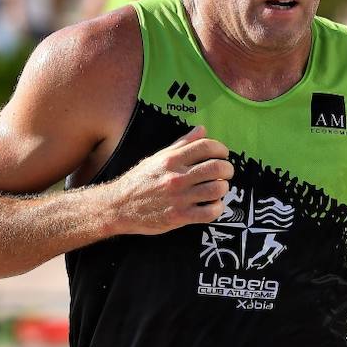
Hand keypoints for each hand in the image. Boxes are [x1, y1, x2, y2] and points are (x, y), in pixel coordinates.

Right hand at [108, 127, 233, 234]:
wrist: (119, 206)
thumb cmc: (139, 181)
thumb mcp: (157, 158)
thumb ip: (182, 144)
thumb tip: (202, 129)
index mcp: (171, 160)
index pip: (206, 146)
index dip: (220, 149)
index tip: (223, 154)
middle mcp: (176, 177)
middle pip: (217, 168)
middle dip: (228, 169)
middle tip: (226, 172)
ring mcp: (179, 198)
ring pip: (217, 190)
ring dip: (223, 188)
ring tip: (219, 188)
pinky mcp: (179, 217)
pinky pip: (210, 212)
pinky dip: (218, 208)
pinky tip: (214, 205)